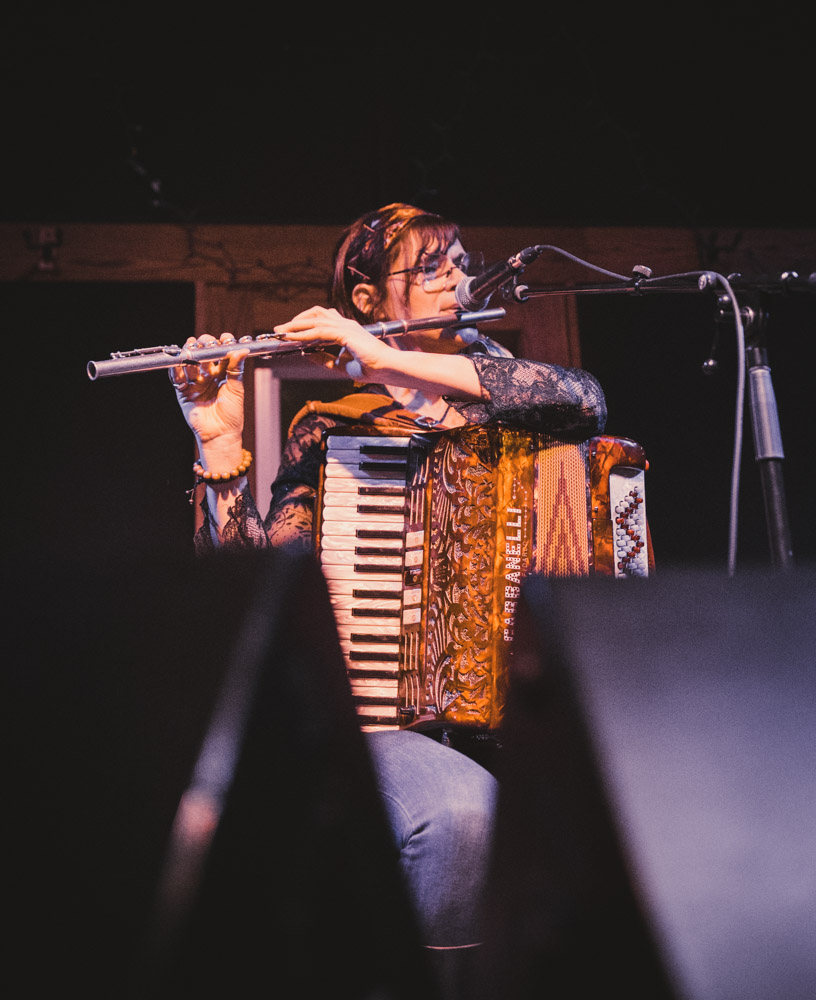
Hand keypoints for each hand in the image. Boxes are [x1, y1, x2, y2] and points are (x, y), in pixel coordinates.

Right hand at [170, 333, 247, 454]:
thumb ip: (236, 369)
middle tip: (205, 343)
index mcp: (223, 374)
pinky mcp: (184, 392)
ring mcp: (195, 383)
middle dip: (203, 346)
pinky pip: (177, 378)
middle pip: (203, 355)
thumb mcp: (236, 389)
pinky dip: (176, 369)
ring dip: (189, 354)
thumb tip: (241, 350)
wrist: (221, 434)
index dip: (221, 344)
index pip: (220, 353)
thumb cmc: (232, 415)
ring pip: (189, 364)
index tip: (224, 338)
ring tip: (191, 348)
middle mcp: (208, 376)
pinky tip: (178, 362)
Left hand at [273, 306, 392, 380]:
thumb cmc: (371, 367)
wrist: (388, 368)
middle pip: (316, 313)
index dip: (305, 324)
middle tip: (281, 329)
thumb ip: (325, 359)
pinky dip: (304, 335)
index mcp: (347, 329)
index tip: (290, 333)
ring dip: (296, 325)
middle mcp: (345, 324)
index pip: (322, 320)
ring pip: (315, 319)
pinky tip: (294, 339)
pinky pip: (319, 332)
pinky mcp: (345, 333)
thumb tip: (306, 355)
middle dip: (297, 320)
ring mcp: (346, 326)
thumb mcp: (341, 365)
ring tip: (282, 332)